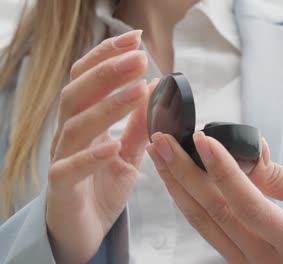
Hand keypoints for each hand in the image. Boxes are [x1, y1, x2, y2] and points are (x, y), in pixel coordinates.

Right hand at [46, 30, 154, 262]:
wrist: (83, 229)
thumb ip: (138, 125)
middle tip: (138, 57)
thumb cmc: (101, 187)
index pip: (88, 80)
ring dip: (107, 106)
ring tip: (137, 90)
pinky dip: (91, 156)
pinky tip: (112, 145)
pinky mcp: (63, 188)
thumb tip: (153, 89)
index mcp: (83, 122)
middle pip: (78, 95)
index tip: (134, 39)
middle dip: (108, 72)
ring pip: (76, 127)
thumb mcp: (128, 153)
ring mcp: (62, 159)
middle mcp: (68, 135)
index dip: (107, 57)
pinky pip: (70, 169)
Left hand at [147, 132, 282, 263]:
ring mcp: (244, 263)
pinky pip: (204, 227)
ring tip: (159, 154)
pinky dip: (187, 199)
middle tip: (164, 141)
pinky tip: (175, 177)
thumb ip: (281, 176)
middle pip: (215, 213)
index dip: (224, 170)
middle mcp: (263, 259)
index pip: (249, 204)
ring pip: (201, 222)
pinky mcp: (233, 258)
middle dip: (184, 172)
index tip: (204, 140)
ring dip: (177, 184)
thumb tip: (248, 152)